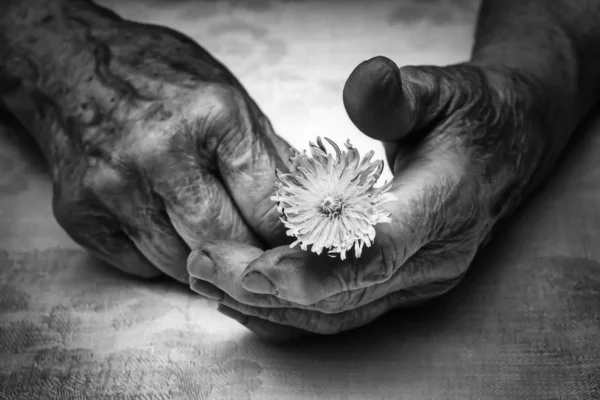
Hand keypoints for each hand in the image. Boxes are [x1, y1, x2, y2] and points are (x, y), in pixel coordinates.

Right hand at [0, 0, 291, 281]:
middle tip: (258, 252)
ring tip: (210, 237)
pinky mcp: (80, 213)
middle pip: (224, 238)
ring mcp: (115, 186)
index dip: (285, 231)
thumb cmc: (159, 78)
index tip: (290, 243)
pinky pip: (139, 265)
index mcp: (212, 116)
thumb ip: (268, 153)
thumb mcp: (228, 96)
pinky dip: (162, 257)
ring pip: (181, 263)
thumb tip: (303, 204)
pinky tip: (165, 226)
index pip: (266, 202)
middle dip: (248, 254)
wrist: (72, 66)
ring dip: (204, 260)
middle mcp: (160, 153)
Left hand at [188, 56, 549, 338]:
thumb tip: (366, 82)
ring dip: (272, 306)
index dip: (314, 268)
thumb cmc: (474, 117)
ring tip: (211, 281)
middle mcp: (433, 258)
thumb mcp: (444, 90)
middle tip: (204, 266)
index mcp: (445, 206)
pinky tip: (250, 295)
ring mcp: (419, 279)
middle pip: (343, 293)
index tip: (252, 269)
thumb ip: (401, 94)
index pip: (376, 251)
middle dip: (268, 289)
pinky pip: (342, 312)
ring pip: (338, 314)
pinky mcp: (403, 285)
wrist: (507, 151)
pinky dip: (293, 309)